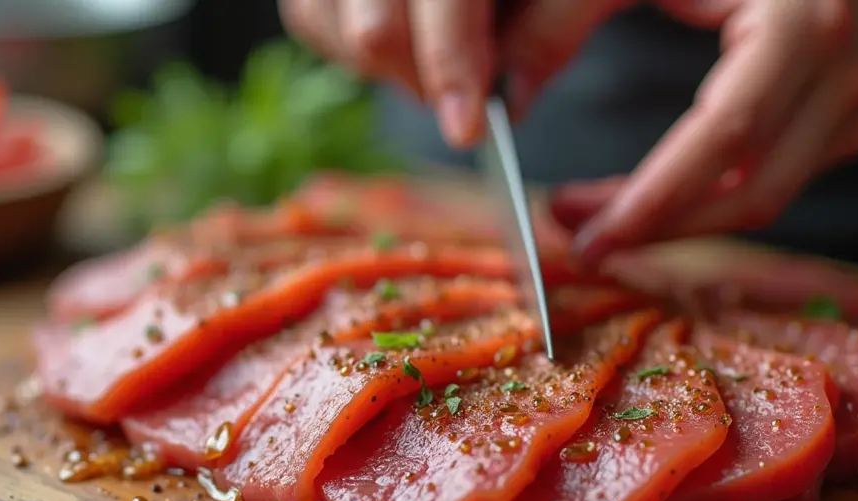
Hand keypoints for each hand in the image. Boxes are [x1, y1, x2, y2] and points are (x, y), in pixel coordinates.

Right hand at [279, 0, 496, 146]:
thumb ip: (549, 32)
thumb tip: (512, 99)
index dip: (452, 67)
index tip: (467, 127)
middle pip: (376, 29)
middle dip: (421, 80)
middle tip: (463, 92)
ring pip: (324, 22)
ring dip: (383, 65)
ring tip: (431, 53)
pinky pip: (309, 15)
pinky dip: (347, 44)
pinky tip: (397, 38)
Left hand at [550, 0, 857, 265]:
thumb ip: (564, 14)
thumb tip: (515, 94)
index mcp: (800, 22)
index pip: (726, 135)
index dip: (653, 198)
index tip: (585, 235)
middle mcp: (841, 70)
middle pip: (750, 191)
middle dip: (658, 228)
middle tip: (578, 237)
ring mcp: (853, 101)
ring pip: (766, 199)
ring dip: (679, 223)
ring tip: (599, 215)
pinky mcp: (845, 119)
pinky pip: (777, 181)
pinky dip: (712, 202)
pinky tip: (655, 195)